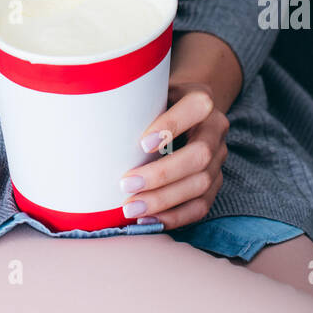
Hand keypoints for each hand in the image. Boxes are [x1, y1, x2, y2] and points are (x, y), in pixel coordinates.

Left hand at [119, 81, 229, 227]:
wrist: (185, 111)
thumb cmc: (156, 102)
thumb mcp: (148, 92)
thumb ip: (134, 102)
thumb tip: (94, 123)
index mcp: (200, 99)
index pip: (195, 108)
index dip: (171, 126)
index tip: (141, 144)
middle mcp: (216, 128)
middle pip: (199, 155)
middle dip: (162, 174)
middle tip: (126, 184)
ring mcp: (219, 158)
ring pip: (201, 184)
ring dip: (164, 200)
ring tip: (131, 208)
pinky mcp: (215, 182)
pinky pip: (201, 206)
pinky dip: (175, 217)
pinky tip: (148, 220)